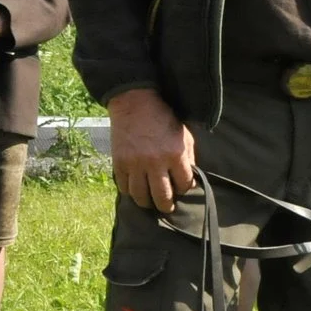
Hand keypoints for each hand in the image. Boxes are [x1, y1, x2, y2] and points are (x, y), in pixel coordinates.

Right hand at [110, 87, 195, 214]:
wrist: (135, 103)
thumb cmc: (163, 118)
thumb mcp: (183, 135)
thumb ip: (188, 157)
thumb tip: (190, 180)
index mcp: (175, 154)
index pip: (184, 185)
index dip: (184, 190)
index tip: (181, 189)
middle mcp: (155, 162)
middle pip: (162, 197)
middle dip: (166, 206)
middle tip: (167, 207)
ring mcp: (135, 164)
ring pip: (141, 197)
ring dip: (147, 202)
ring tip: (150, 201)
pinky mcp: (119, 163)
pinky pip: (124, 188)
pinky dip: (130, 191)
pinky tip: (136, 189)